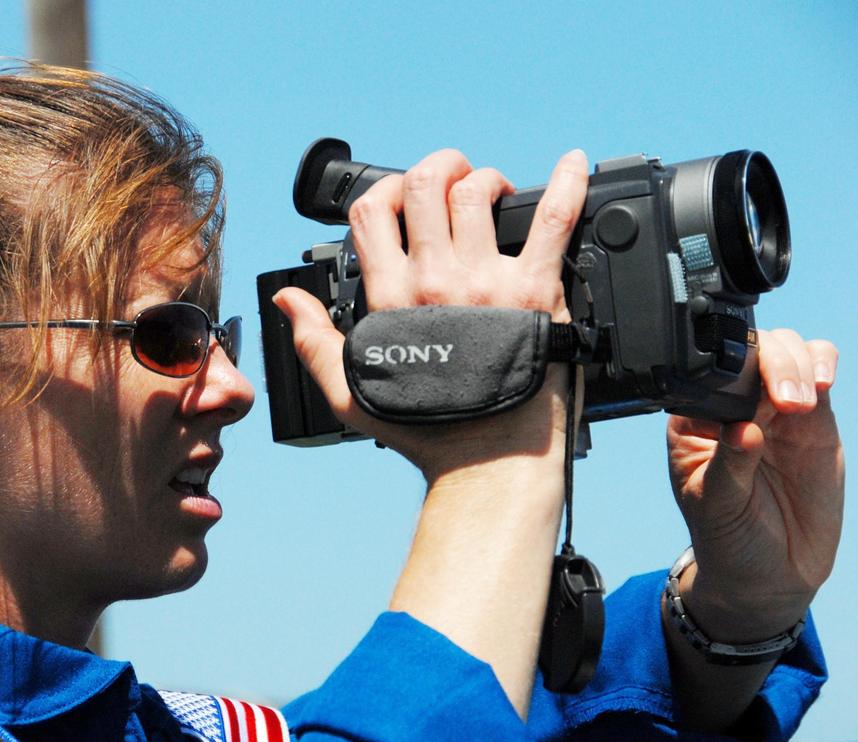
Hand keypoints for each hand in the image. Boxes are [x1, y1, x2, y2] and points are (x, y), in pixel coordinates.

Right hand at [273, 148, 589, 479]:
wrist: (488, 460)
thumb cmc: (425, 431)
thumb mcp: (348, 391)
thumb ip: (312, 340)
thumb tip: (286, 299)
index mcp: (390, 299)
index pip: (371, 213)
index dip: (385, 190)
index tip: (402, 199)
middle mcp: (435, 282)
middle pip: (426, 185)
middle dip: (439, 167)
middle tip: (454, 178)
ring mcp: (486, 282)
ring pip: (478, 193)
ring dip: (485, 179)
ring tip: (494, 192)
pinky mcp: (537, 291)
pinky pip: (554, 221)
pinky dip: (566, 184)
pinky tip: (571, 164)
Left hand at [668, 329, 843, 640]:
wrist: (769, 574)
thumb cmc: (727, 538)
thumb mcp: (716, 507)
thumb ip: (729, 467)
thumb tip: (743, 430)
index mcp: (694, 421)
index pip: (709, 374)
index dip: (729, 370)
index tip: (744, 392)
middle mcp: (733, 406)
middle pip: (753, 352)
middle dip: (772, 363)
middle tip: (784, 403)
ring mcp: (775, 409)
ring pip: (789, 353)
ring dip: (798, 364)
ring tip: (798, 404)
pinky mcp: (814, 421)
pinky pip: (819, 375)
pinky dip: (822, 366)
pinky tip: (822, 385)